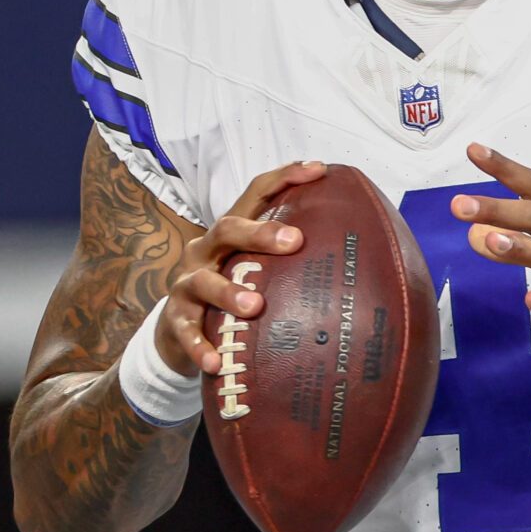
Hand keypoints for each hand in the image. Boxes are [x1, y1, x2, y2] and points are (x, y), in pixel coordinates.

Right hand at [156, 161, 325, 375]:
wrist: (174, 331)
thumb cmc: (228, 292)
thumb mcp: (251, 269)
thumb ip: (288, 262)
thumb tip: (356, 264)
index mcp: (229, 233)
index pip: (255, 194)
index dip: (285, 177)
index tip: (320, 169)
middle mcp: (205, 251)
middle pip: (227, 228)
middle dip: (259, 232)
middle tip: (294, 241)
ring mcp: (187, 284)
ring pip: (204, 281)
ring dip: (229, 293)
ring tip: (255, 307)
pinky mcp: (175, 319)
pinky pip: (186, 331)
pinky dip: (199, 346)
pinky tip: (214, 361)